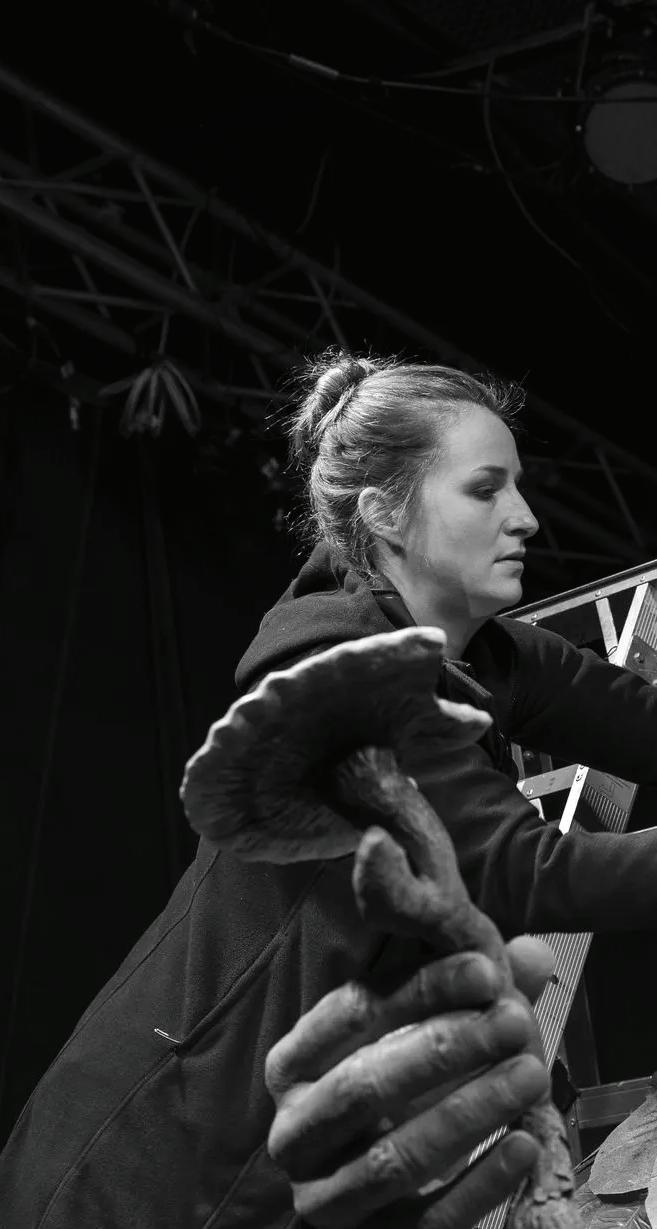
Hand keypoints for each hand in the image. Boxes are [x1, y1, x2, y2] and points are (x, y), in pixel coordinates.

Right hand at [265, 937, 554, 1228]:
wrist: (366, 1201)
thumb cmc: (394, 1096)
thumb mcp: (416, 1038)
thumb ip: (467, 998)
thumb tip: (533, 952)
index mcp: (293, 1065)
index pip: (353, 1012)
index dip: (421, 988)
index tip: (485, 968)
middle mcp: (295, 1130)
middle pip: (364, 1084)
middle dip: (443, 1048)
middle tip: (512, 1019)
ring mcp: (324, 1196)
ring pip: (394, 1157)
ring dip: (469, 1112)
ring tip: (531, 1075)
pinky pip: (426, 1221)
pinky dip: (478, 1183)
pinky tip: (524, 1145)